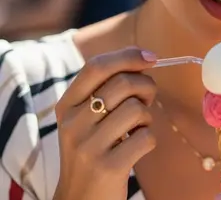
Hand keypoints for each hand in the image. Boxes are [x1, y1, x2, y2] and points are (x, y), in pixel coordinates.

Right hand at [53, 47, 157, 199]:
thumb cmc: (93, 149)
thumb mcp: (87, 118)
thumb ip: (107, 88)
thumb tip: (145, 58)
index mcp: (67, 105)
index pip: (96, 66)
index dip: (127, 56)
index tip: (150, 57)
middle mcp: (72, 123)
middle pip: (122, 83)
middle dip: (146, 86)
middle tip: (146, 100)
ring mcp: (88, 146)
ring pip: (136, 108)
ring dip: (146, 116)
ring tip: (136, 127)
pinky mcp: (107, 167)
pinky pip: (145, 137)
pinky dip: (149, 139)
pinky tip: (136, 147)